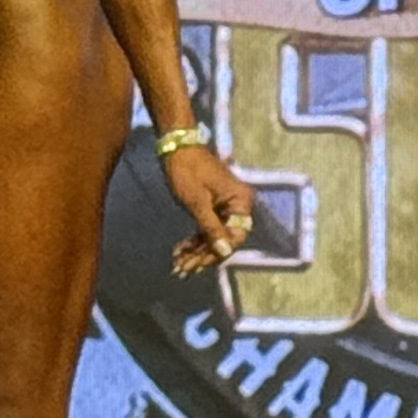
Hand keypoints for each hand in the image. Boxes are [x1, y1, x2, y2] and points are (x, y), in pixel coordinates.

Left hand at [164, 143, 257, 273]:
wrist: (176, 147)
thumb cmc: (188, 172)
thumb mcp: (198, 202)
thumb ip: (212, 228)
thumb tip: (225, 251)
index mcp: (240, 202)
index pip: (236, 235)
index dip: (218, 252)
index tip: (198, 265)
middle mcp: (237, 205)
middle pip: (223, 238)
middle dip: (202, 255)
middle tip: (181, 269)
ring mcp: (224, 206)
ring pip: (213, 235)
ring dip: (196, 250)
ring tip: (177, 265)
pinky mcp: (212, 205)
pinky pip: (206, 227)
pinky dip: (194, 240)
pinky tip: (180, 251)